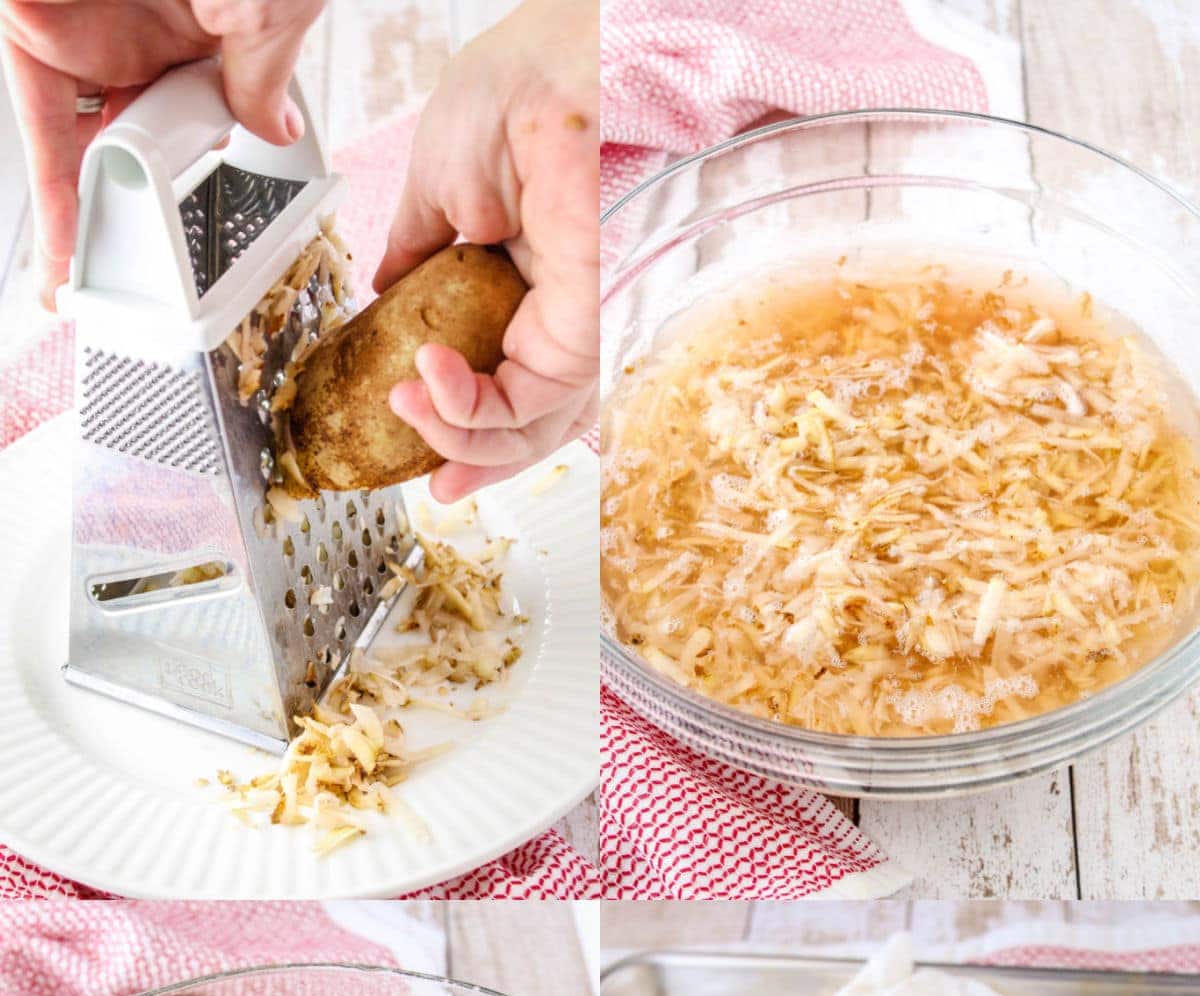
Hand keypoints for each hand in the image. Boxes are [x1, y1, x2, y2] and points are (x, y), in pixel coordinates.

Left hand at [0, 0, 323, 307]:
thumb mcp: (272, 9)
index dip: (209, 183)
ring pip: (94, 150)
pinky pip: (45, 137)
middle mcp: (148, 33)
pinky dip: (55, 201)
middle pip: (147, 145)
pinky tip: (70, 262)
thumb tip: (276, 129)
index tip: (217, 248)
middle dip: (149, 216)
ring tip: (116, 293)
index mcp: (210, 25)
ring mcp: (91, 38)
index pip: (209, 118)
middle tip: (158, 288)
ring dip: (99, 221)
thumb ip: (265, 78)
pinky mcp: (36, 39)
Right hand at [376, 0, 598, 502]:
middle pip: (523, 424)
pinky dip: (471, 405)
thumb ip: (415, 254)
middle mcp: (561, 314)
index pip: (503, 380)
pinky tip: (427, 375)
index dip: (459, 421)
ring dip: (457, 435)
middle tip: (425, 476)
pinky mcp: (587, 329)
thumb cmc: (515, 95)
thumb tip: (385, 293)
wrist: (547, 68)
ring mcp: (578, 326)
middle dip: (469, 459)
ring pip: (529, 426)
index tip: (414, 433)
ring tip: (404, 403)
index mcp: (529, 285)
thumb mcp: (437, 188)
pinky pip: (530, 399)